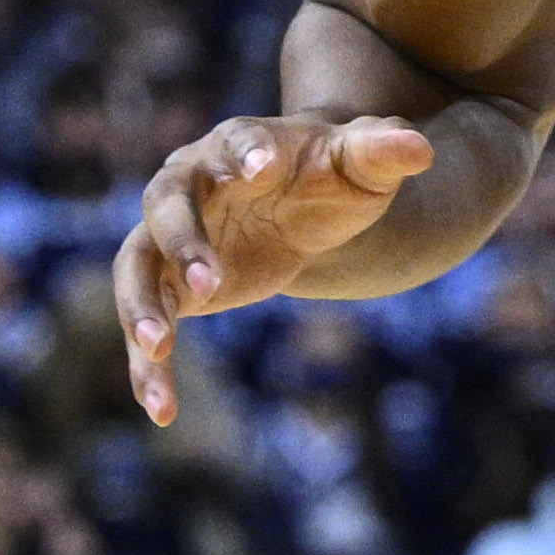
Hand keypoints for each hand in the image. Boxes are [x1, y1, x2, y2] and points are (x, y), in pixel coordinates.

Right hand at [114, 113, 436, 422]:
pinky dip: (148, 367)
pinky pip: (148, 323)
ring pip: (137, 268)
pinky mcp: (170, 287)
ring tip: (157, 350)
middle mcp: (190, 185)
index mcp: (239, 143)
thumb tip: (418, 149)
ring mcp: (170, 237)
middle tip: (209, 282)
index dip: (244, 154)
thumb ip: (383, 149)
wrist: (302, 208)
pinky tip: (162, 411)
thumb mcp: (361, 164)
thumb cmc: (331, 177)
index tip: (260, 168)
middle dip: (182, 241)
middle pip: (166, 204)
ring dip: (141, 307)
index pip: (235, 142)